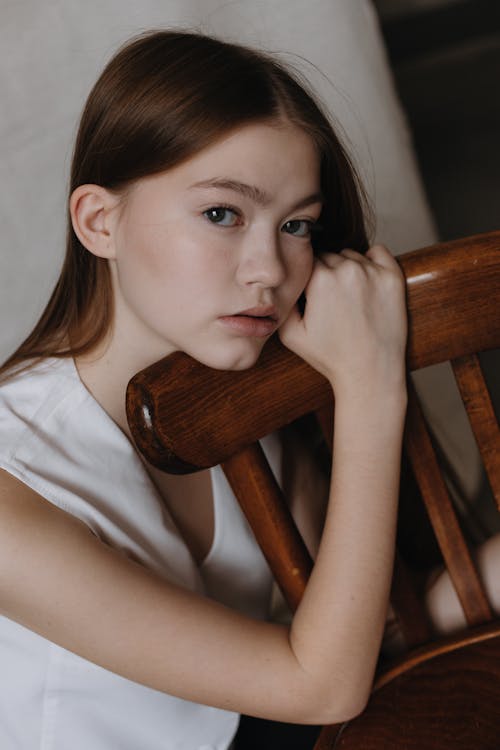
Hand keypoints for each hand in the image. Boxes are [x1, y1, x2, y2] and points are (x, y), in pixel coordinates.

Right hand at [278, 245, 406, 396]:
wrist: (370, 373)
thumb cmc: (331, 357)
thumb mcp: (291, 335)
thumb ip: (282, 303)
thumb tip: (284, 282)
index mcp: (320, 280)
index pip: (307, 260)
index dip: (307, 277)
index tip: (311, 292)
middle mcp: (346, 270)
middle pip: (329, 257)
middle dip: (326, 273)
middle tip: (330, 299)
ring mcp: (372, 272)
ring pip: (351, 255)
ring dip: (347, 268)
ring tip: (349, 297)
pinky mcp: (393, 277)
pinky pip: (379, 252)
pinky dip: (372, 260)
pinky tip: (367, 281)